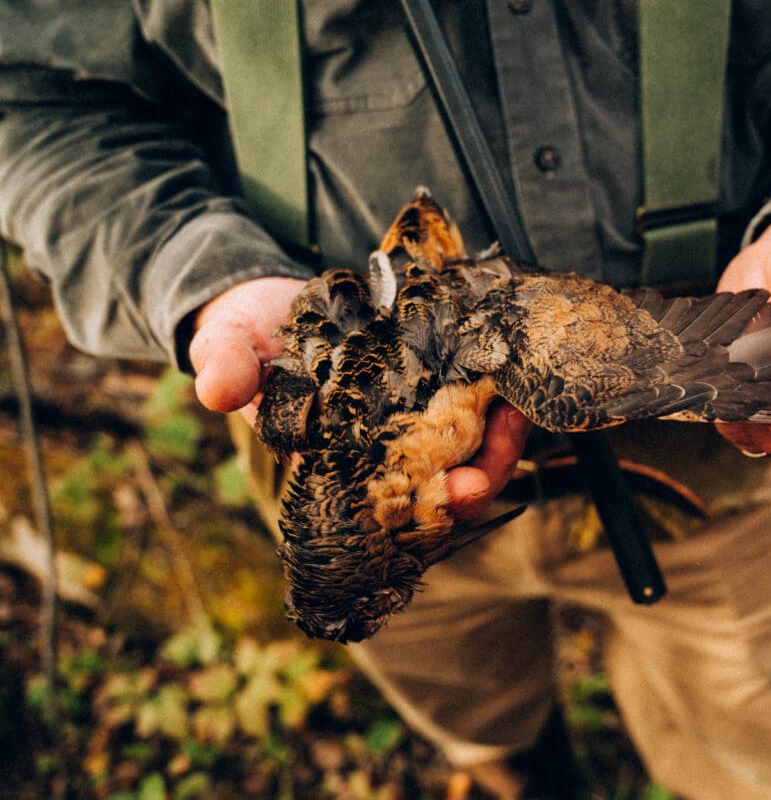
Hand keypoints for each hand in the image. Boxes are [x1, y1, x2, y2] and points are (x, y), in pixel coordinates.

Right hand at [188, 275, 531, 517]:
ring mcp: (408, 422)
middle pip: (438, 487)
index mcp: (331, 462)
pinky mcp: (430, 386)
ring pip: (466, 452)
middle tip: (502, 442)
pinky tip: (514, 379)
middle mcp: (377, 452)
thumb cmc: (243, 332)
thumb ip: (223, 366)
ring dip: (499, 441)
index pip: (380, 503)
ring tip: (517, 410)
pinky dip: (497, 401)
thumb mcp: (225, 343)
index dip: (420, 505)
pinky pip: (475, 407)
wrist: (270, 301)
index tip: (454, 489)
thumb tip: (216, 391)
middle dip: (477, 477)